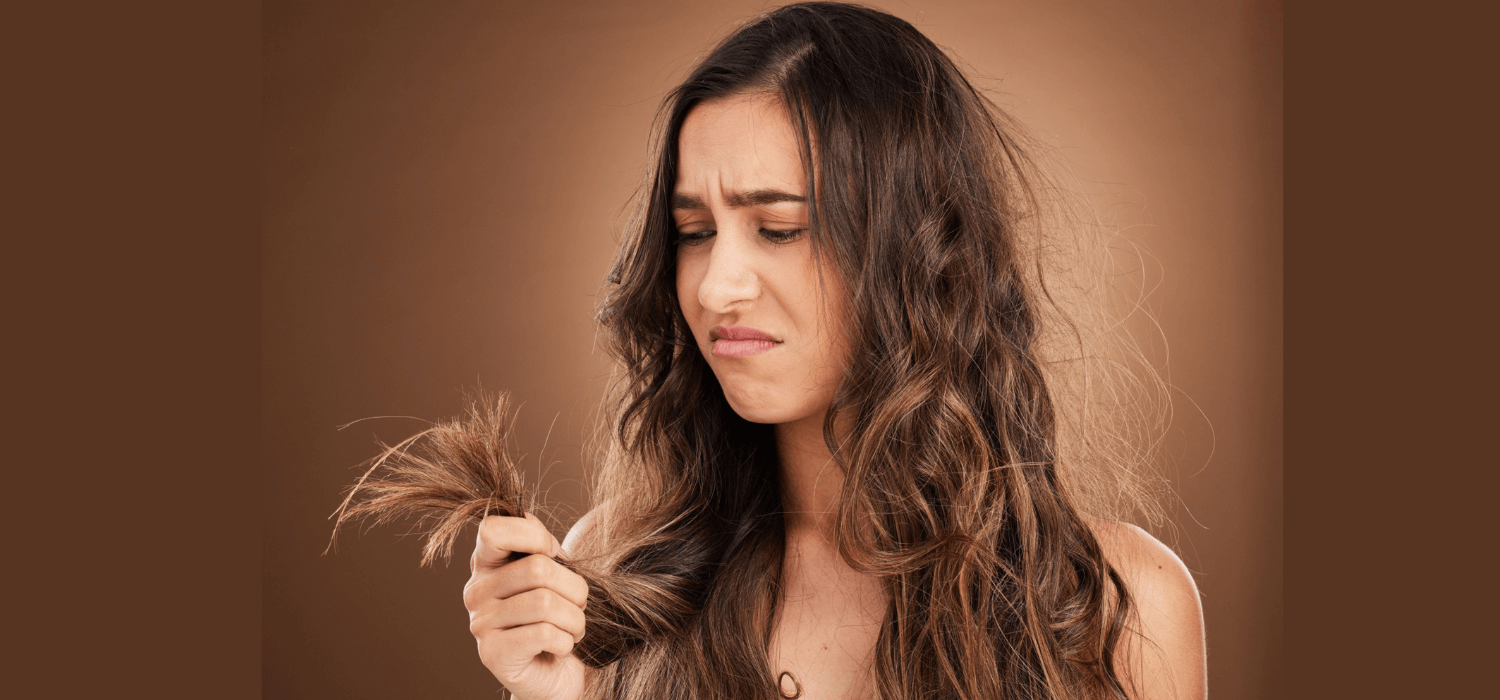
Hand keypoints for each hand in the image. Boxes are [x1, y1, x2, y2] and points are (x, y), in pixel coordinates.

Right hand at [463, 512, 588, 699]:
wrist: (555, 675)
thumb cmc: (557, 618)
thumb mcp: (553, 576)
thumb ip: (543, 549)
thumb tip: (542, 536)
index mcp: (487, 564)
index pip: (494, 530)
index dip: (534, 536)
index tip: (554, 554)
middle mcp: (476, 591)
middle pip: (537, 568)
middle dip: (575, 588)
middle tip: (579, 605)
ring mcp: (480, 624)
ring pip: (545, 603)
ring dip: (575, 618)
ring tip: (574, 627)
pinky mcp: (493, 654)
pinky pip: (544, 634)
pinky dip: (566, 641)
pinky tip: (562, 646)